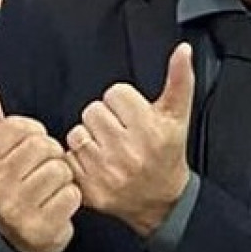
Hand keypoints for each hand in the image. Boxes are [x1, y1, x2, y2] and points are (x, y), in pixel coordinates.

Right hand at [0, 69, 80, 251]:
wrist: (20, 238)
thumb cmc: (14, 186)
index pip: (22, 127)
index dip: (35, 135)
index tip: (29, 151)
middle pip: (44, 146)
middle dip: (51, 157)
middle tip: (41, 173)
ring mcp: (14, 209)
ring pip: (61, 169)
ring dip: (63, 178)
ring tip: (49, 189)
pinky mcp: (39, 227)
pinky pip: (72, 194)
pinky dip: (72, 199)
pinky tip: (57, 206)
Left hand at [66, 44, 196, 237]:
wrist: (163, 201)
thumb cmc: (168, 154)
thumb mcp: (178, 116)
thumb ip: (180, 78)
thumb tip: (182, 50)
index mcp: (149, 130)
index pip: (115, 93)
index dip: (123, 103)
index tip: (132, 118)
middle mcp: (128, 152)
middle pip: (93, 111)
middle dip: (104, 119)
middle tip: (119, 133)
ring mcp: (107, 172)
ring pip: (77, 133)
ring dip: (88, 138)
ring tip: (107, 148)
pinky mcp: (90, 189)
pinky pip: (67, 158)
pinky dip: (77, 159)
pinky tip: (95, 163)